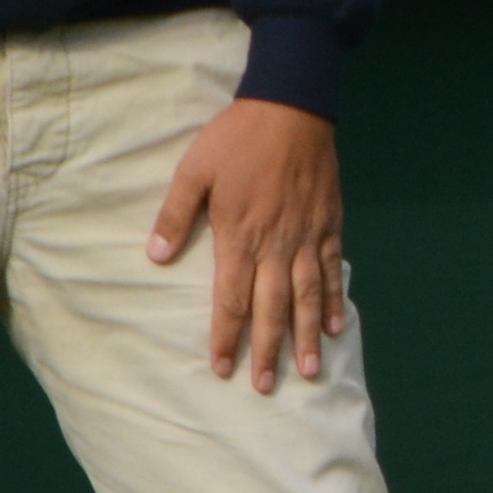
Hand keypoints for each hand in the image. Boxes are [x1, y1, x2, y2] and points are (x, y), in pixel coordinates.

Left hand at [147, 97, 343, 391]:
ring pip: (308, 296)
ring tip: (309, 370)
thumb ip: (175, 215)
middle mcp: (277, 244)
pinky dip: (335, 299)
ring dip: (307, 336)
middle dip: (267, 349)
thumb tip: (155, 256)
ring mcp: (307, 236)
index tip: (223, 367)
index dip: (227, 336)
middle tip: (263, 386)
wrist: (291, 106)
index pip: (232, 298)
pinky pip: (333, 269)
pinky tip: (337, 326)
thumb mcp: (194, 170)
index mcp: (240, 235)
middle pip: (272, 307)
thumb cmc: (237, 138)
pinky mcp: (329, 224)